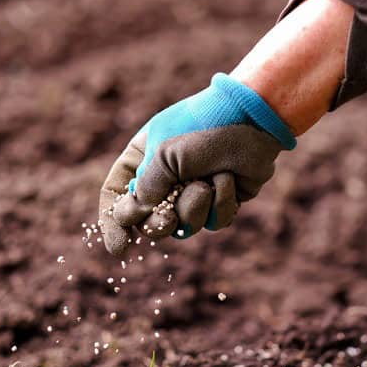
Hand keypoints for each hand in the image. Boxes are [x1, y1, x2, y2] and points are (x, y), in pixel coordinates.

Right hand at [98, 73, 295, 255]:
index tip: (120, 248)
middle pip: (148, 221)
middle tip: (167, 219)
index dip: (114, 223)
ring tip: (207, 182)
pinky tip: (228, 179)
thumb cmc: (203, 127)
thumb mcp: (164, 154)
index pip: (116, 195)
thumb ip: (145, 189)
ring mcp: (194, 191)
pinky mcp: (221, 201)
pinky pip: (214, 223)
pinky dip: (221, 203)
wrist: (253, 119)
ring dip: (194, 207)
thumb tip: (132, 217)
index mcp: (142, 159)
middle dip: (158, 224)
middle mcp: (165, 178)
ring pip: (184, 226)